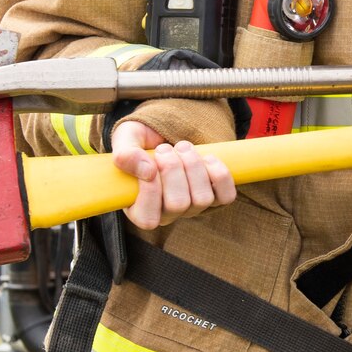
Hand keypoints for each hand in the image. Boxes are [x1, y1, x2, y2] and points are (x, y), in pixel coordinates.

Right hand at [111, 120, 236, 229]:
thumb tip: (147, 171)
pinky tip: (207, 158)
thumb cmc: (141, 141)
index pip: (148, 219)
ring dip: (194, 166)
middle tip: (165, 148)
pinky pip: (226, 197)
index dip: (151, 190)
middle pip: (178, 205)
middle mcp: (168, 214)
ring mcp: (193, 208)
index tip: (150, 163)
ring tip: (183, 148)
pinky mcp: (216, 198)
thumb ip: (125, 155)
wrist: (167, 132)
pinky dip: (219, 175)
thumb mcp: (126, 140)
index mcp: (140, 210)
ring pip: (202, 199)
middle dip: (173, 170)